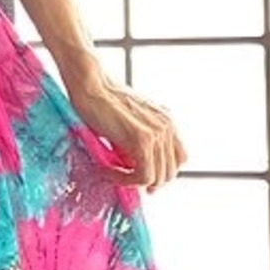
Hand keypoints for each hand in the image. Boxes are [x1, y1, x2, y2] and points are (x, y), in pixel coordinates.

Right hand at [62, 64, 187, 192]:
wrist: (91, 87)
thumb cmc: (100, 102)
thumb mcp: (128, 123)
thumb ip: (137, 142)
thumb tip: (132, 167)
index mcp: (166, 121)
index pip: (178, 159)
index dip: (159, 172)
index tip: (139, 177)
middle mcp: (167, 127)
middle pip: (170, 172)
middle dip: (146, 182)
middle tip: (123, 180)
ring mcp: (158, 133)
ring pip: (158, 178)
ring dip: (132, 182)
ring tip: (110, 173)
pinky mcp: (143, 141)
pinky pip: (143, 176)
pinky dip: (124, 180)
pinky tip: (107, 171)